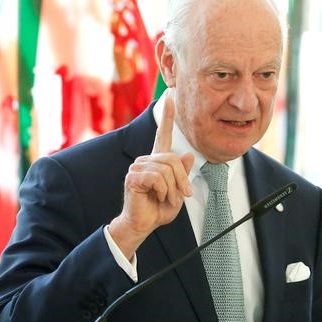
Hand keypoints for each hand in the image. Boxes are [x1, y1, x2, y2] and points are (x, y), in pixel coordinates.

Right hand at [108, 92, 193, 258]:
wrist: (143, 224)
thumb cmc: (158, 209)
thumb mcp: (178, 191)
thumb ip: (183, 174)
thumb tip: (188, 154)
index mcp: (157, 161)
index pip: (162, 134)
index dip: (167, 116)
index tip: (170, 97)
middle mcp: (146, 160)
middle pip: (173, 159)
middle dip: (182, 180)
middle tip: (181, 196)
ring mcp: (137, 166)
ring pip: (166, 169)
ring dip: (172, 189)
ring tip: (165, 198)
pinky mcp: (133, 176)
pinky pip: (157, 177)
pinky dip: (163, 191)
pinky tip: (155, 197)